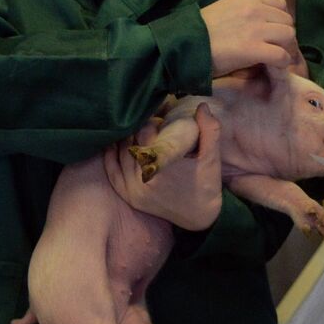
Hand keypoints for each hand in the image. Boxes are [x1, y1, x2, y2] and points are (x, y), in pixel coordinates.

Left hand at [104, 105, 222, 230]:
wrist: (200, 216)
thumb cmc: (207, 183)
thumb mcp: (212, 157)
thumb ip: (210, 130)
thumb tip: (202, 107)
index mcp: (163, 167)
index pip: (145, 133)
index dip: (152, 122)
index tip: (161, 121)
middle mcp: (143, 180)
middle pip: (130, 142)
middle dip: (139, 131)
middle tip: (150, 127)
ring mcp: (133, 191)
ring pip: (119, 155)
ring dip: (126, 141)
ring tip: (138, 134)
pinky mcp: (130, 197)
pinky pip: (112, 173)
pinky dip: (111, 158)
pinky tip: (115, 146)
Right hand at [200, 0, 296, 75]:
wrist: (184, 45)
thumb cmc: (200, 31)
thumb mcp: (226, 9)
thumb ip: (247, 12)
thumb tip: (266, 24)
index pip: (280, 3)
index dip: (281, 18)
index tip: (274, 30)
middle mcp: (254, 9)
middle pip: (287, 20)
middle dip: (284, 35)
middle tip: (276, 47)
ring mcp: (256, 28)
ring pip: (289, 35)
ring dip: (285, 48)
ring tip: (275, 57)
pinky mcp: (254, 48)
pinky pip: (282, 55)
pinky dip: (281, 63)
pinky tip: (273, 67)